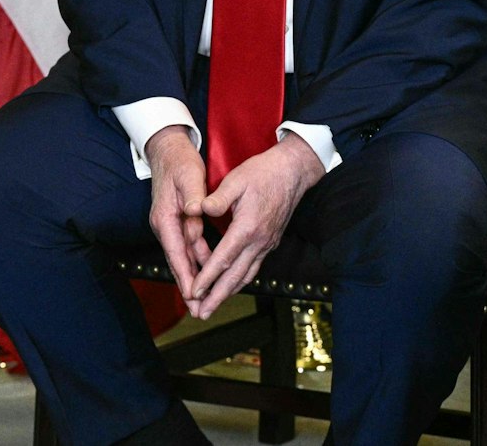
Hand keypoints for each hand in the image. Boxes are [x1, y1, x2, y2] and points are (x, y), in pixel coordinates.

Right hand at [145, 125, 211, 303]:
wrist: (167, 150)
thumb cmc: (179, 162)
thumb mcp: (189, 176)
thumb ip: (194, 196)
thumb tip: (197, 211)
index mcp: (166, 217)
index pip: (176, 252)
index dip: (186, 275)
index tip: (194, 294)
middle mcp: (164, 225)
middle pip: (177, 261)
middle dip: (188, 286)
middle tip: (199, 309)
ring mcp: (169, 224)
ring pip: (183, 257)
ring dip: (193, 277)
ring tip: (203, 299)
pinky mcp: (176, 222)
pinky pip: (187, 247)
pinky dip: (196, 262)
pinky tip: (206, 273)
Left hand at [186, 133, 325, 317]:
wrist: (292, 172)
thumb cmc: (262, 173)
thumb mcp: (236, 180)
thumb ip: (217, 198)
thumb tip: (199, 208)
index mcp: (248, 227)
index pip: (223, 259)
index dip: (207, 277)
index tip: (193, 291)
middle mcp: (259, 241)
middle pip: (235, 276)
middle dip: (216, 296)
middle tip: (201, 313)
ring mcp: (266, 244)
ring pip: (246, 275)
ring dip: (228, 293)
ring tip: (212, 306)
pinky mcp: (269, 242)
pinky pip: (253, 267)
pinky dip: (240, 280)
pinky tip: (230, 286)